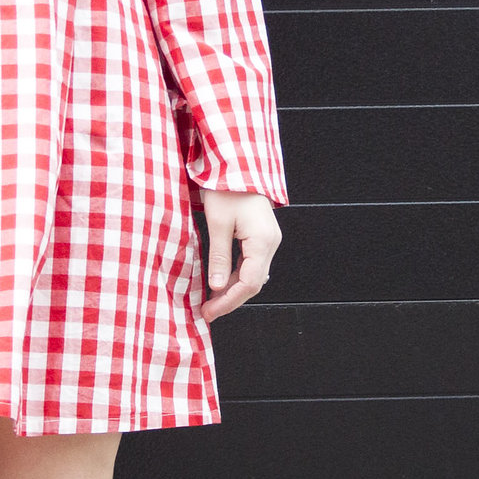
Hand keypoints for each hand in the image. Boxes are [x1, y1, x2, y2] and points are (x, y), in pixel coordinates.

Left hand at [197, 189, 279, 320]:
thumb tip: (217, 286)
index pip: (249, 283)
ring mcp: (268, 240)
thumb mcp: (218, 223)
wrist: (237, 165)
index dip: (229, 302)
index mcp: (262, 241)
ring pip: (253, 275)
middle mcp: (270, 243)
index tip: (210, 312)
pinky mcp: (261, 237)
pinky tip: (221, 282)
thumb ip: (219, 256)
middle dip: (230, 300)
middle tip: (208, 312)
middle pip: (254, 283)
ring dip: (233, 290)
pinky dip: (237, 276)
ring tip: (212, 301)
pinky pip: (251, 264)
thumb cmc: (227, 189)